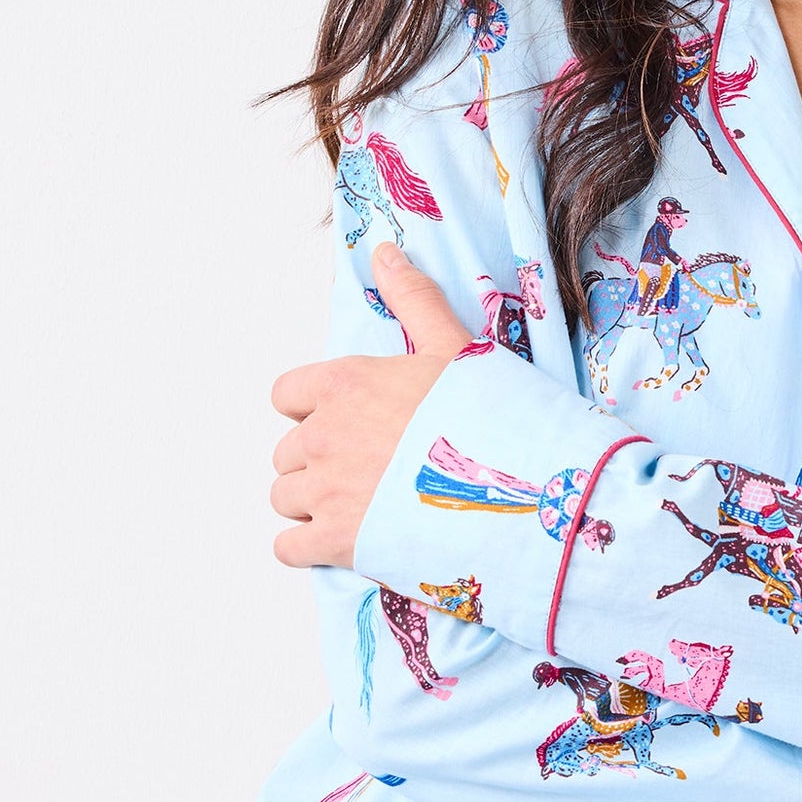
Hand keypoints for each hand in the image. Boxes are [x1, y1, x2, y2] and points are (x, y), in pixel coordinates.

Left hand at [269, 243, 472, 567]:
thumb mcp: (456, 346)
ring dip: (311, 503)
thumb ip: (413, 299)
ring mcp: (326, 493)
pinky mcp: (337, 544)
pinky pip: (288, 548)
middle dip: (317, 460)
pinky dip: (306, 548)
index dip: (314, 409)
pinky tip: (342, 541)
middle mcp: (324, 437)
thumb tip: (382, 252)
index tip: (349, 422)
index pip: (288, 395)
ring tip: (358, 506)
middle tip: (366, 469)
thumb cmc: (491, 416)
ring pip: (284, 498)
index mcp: (344, 385)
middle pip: (287, 452)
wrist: (517, 488)